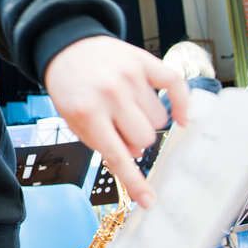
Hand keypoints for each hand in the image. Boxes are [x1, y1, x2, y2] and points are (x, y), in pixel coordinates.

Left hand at [44, 36, 188, 208]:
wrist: (66, 46)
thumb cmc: (71, 88)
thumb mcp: (73, 119)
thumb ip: (101, 140)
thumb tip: (136, 154)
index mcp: (87, 113)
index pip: (117, 156)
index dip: (135, 182)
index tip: (149, 201)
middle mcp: (110, 94)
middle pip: (145, 139)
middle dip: (135, 141)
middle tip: (120, 128)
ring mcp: (130, 76)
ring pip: (159, 119)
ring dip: (147, 120)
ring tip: (127, 106)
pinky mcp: (144, 61)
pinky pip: (177, 85)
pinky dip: (181, 104)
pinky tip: (179, 116)